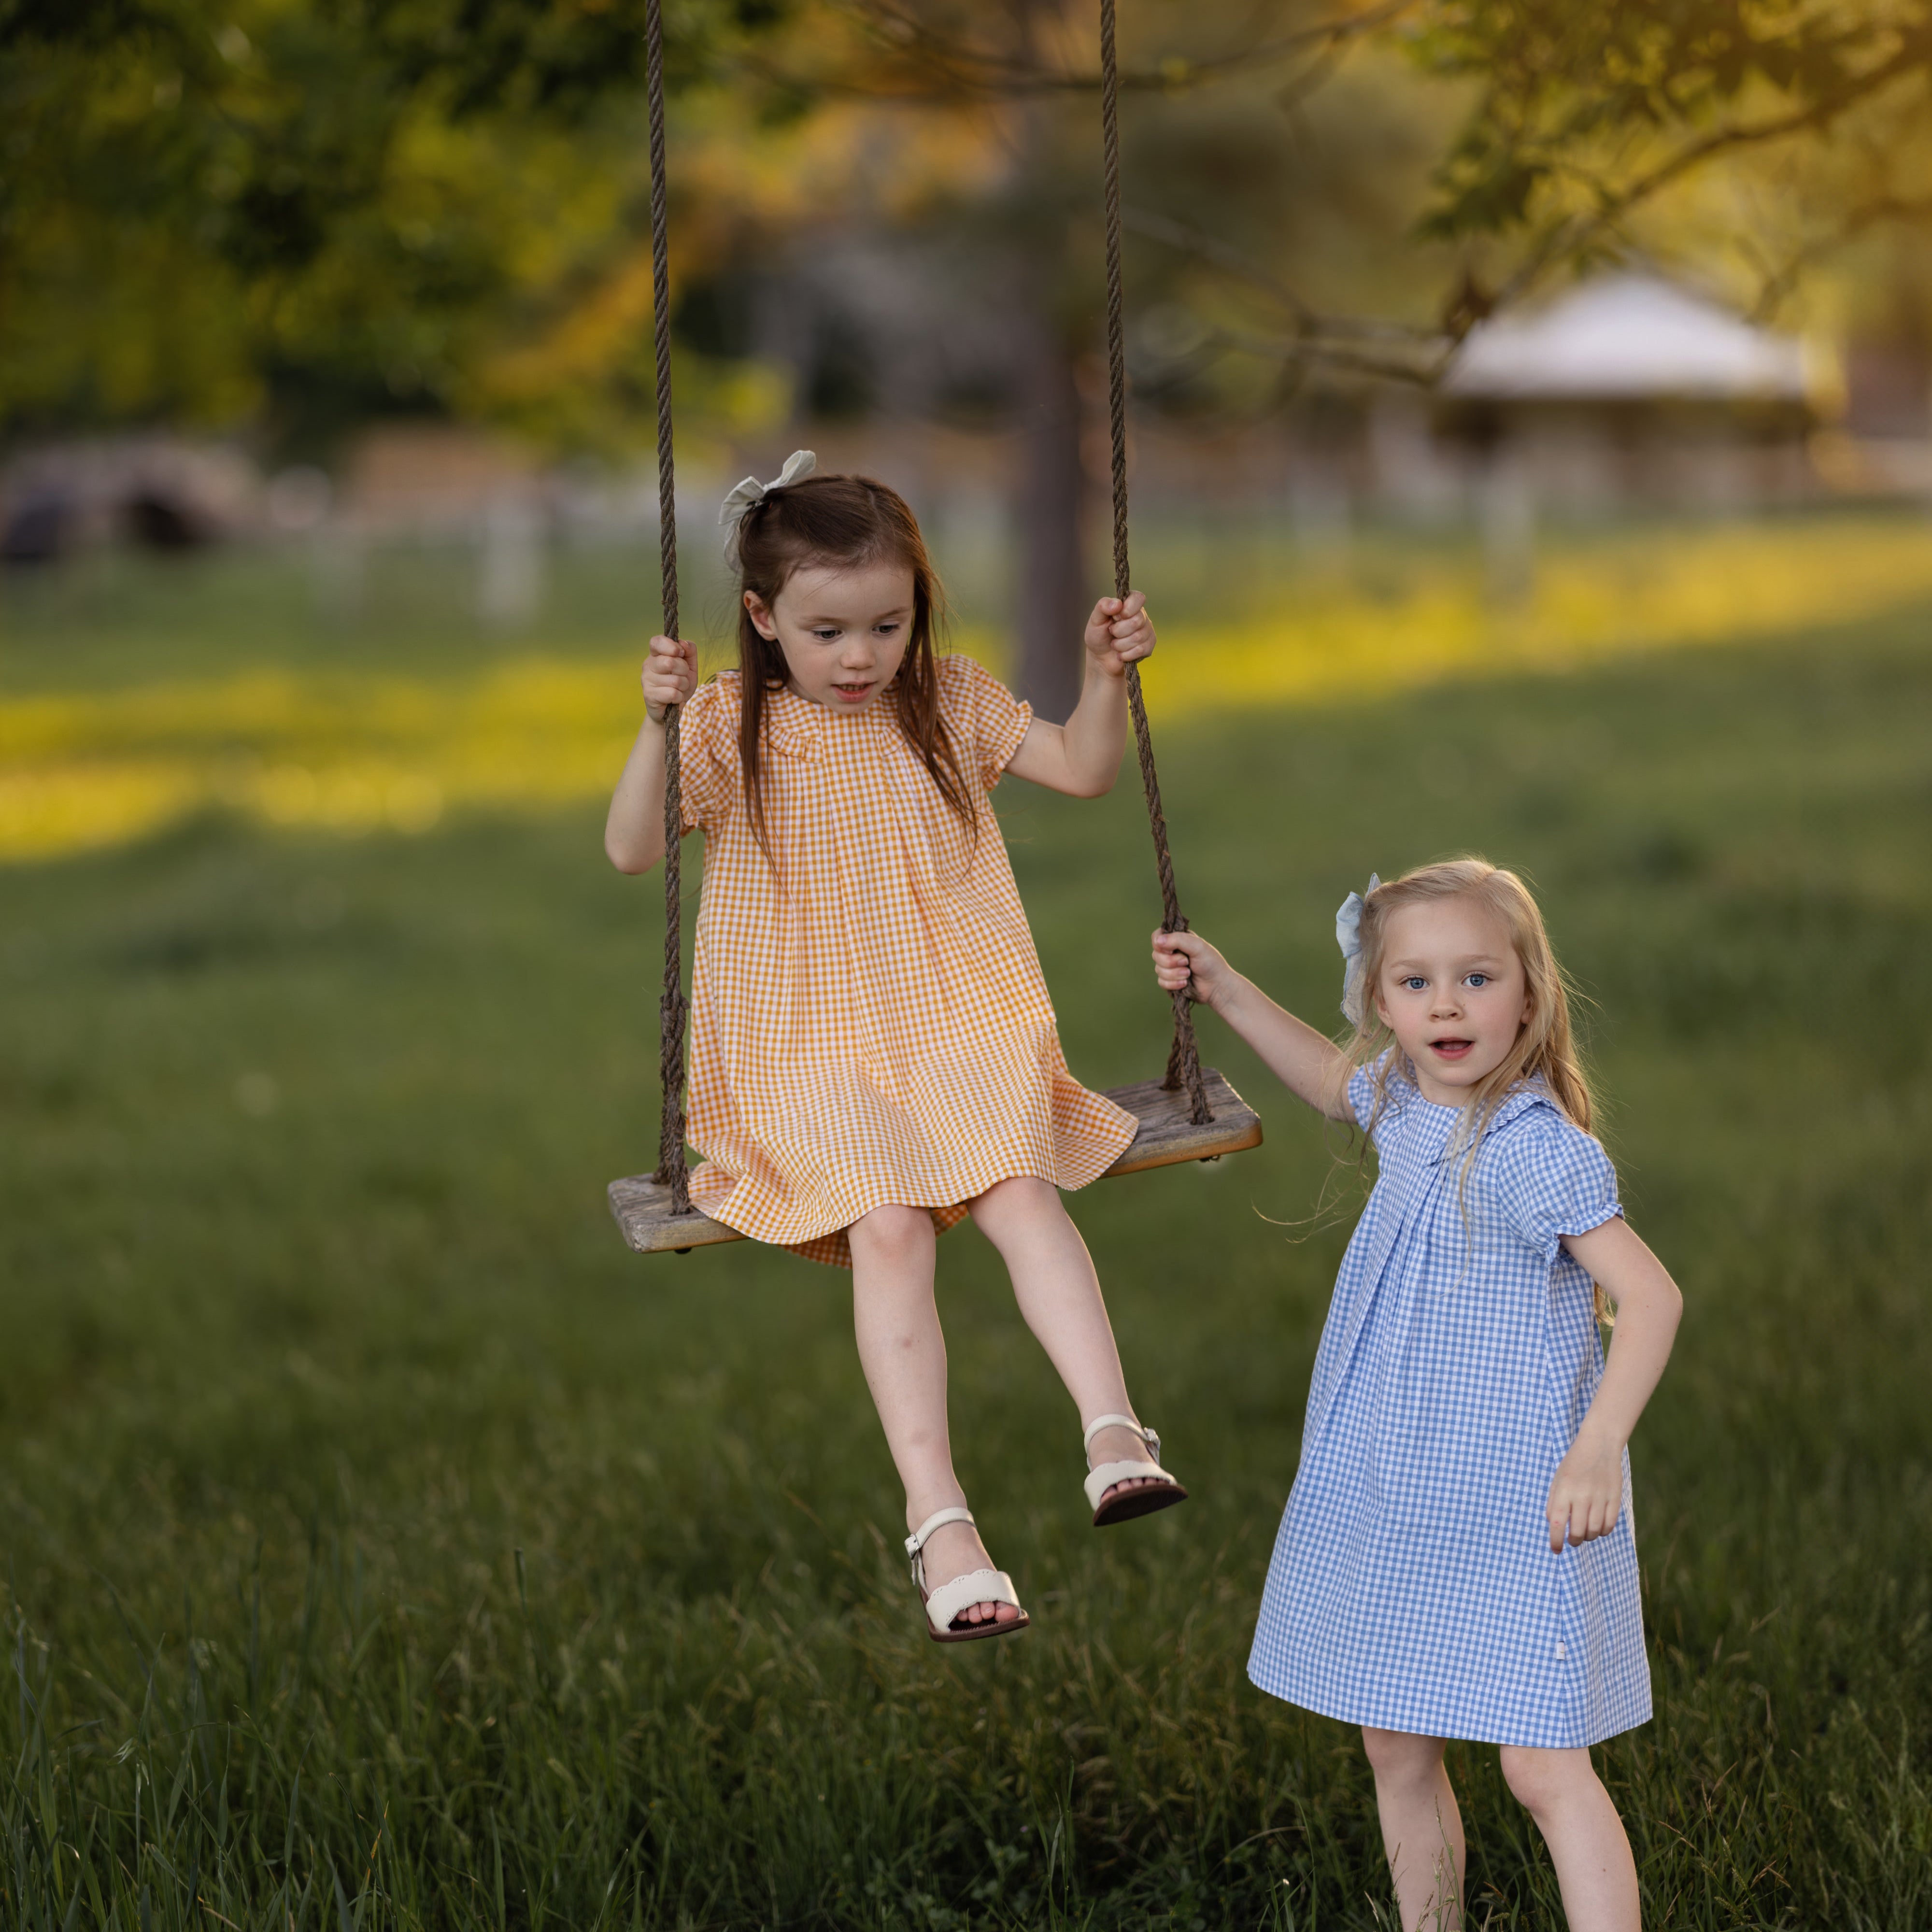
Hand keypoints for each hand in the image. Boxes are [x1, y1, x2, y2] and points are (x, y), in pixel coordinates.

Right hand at [641, 634, 696, 721]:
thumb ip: (690, 651)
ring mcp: (646, 680)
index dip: (671, 646)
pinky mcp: (649, 695)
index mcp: (656, 654)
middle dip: (684, 670)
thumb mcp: (690, 666)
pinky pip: (672, 694)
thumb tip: (684, 643)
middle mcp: (648, 665)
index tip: (680, 653)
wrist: (672, 710)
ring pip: (674, 680)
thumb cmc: (679, 685)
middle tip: (682, 677)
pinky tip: (674, 699)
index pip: (657, 641)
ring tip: (678, 689)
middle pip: (670, 662)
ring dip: (683, 686)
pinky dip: (679, 697)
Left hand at [1084, 591, 1154, 676]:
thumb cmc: (1098, 635)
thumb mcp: (1095, 619)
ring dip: (1120, 644)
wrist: (1101, 658)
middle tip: (1111, 632)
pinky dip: (1126, 654)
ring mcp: (1147, 631)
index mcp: (1129, 604)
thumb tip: (1117, 604)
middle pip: (1137, 621)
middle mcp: (1141, 615)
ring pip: (1138, 637)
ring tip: (1114, 644)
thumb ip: (1103, 607)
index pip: (1138, 598)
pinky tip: (1120, 654)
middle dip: (1119, 631)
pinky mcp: (1148, 646)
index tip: (1115, 617)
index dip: (1127, 609)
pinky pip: (1141, 650)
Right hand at [1151, 927, 1232, 1007]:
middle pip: (1156, 955)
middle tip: (1187, 962)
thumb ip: (1178, 940)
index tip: (1171, 950)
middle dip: (1171, 962)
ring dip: (1174, 974)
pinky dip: (1173, 984)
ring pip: (1158, 970)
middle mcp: (1171, 953)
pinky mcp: (1170, 981)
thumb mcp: (1197, 946)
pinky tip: (1185, 983)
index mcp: (1177, 940)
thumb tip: (1157, 941)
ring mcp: (1170, 968)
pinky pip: (1161, 982)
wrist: (1217, 986)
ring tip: (1188, 974)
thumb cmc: (1210, 963)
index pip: (1157, 937)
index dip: (1160, 944)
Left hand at [1545, 1431, 1624, 1552]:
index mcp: (1563, 1491)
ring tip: (1584, 1532)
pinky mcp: (1614, 1499)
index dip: (1555, 1541)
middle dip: (1573, 1541)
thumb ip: (1553, 1502)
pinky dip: (1603, 1531)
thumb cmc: (1573, 1463)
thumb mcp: (1557, 1479)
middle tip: (1572, 1540)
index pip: (1556, 1524)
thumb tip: (1553, 1525)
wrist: (1599, 1445)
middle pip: (1577, 1532)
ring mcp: (1599, 1498)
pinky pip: (1609, 1525)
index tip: (1555, 1550)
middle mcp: (1581, 1496)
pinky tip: (1598, 1527)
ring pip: (1594, 1532)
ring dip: (1588, 1537)